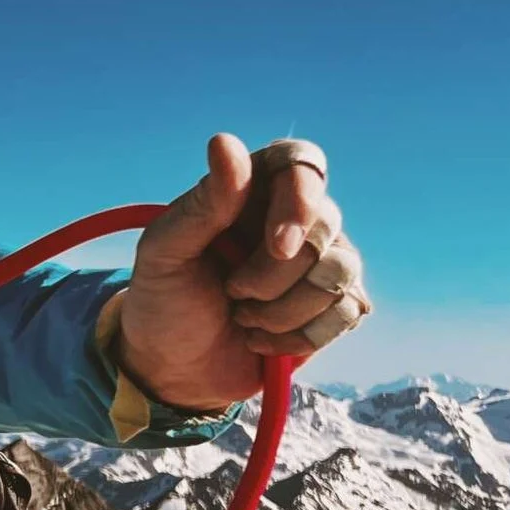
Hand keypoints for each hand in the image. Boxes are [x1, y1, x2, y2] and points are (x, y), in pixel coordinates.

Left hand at [116, 134, 369, 409]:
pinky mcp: (332, 306)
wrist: (170, 367)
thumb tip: (226, 142)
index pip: (302, 163)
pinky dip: (297, 336)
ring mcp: (318, 262)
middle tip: (231, 293)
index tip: (276, 245)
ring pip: (340, 272)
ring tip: (240, 316)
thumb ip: (202, 203)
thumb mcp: (164, 253)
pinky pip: (347, 312)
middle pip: (326, 227)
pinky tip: (259, 340)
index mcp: (250, 191)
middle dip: (274, 274)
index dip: (301, 200)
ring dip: (282, 309)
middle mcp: (292, 218)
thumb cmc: (162, 300)